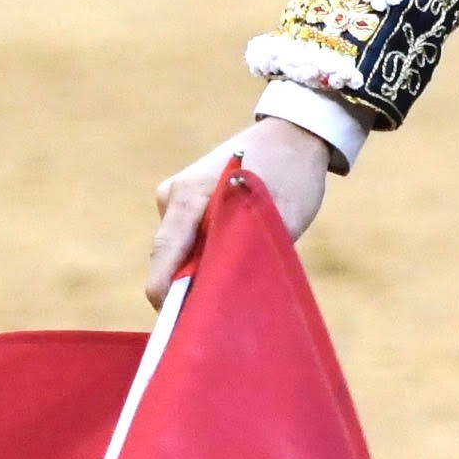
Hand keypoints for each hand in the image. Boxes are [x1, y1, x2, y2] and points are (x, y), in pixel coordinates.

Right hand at [148, 117, 334, 301]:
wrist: (293, 133)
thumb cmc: (291, 175)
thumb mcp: (279, 220)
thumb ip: (247, 256)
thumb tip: (222, 295)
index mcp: (189, 196)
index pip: (165, 256)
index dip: (168, 296)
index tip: (181, 326)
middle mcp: (172, 194)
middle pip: (168, 258)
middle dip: (188, 286)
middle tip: (217, 313)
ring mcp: (174, 194)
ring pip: (178, 251)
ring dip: (200, 268)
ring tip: (233, 279)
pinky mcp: (183, 199)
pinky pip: (187, 239)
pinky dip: (204, 254)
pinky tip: (231, 257)